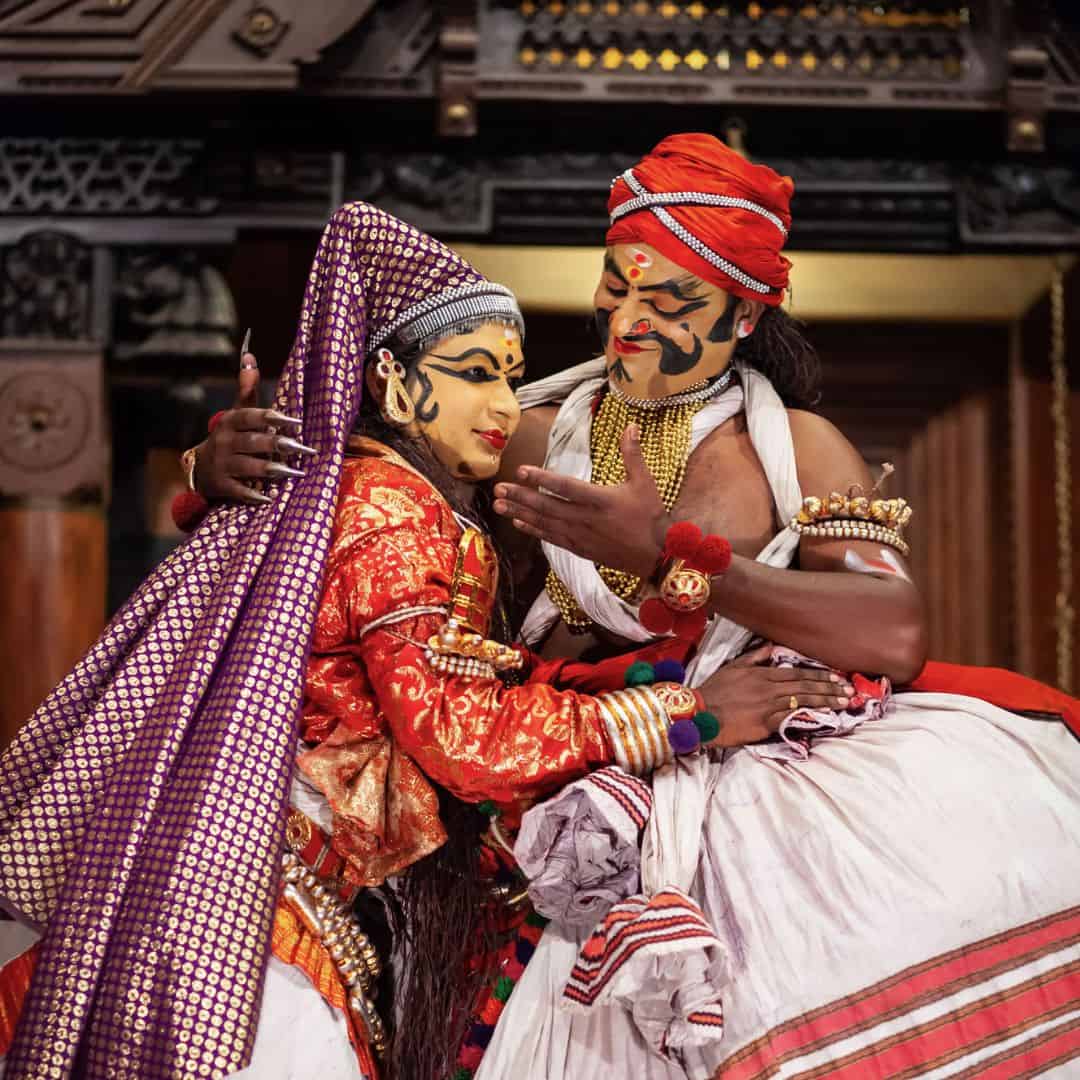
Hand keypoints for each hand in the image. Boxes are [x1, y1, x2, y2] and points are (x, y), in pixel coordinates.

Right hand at [193, 350, 315, 504]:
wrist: (199, 467)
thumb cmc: (229, 436)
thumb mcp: (235, 412)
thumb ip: (246, 388)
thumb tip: (251, 355)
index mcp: (230, 421)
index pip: (253, 417)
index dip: (274, 419)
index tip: (297, 423)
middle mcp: (224, 441)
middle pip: (254, 442)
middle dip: (279, 445)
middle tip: (304, 449)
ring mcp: (222, 464)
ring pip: (249, 466)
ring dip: (272, 469)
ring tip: (295, 473)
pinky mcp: (221, 485)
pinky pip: (238, 490)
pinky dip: (253, 494)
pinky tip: (270, 498)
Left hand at [493, 424, 669, 577]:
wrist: (656, 556)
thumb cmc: (650, 517)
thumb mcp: (644, 482)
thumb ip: (632, 454)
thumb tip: (631, 425)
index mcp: (600, 500)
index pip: (565, 486)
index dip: (541, 478)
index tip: (521, 470)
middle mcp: (585, 519)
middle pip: (546, 506)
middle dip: (520, 497)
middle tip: (497, 489)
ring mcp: (579, 536)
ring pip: (544, 523)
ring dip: (519, 513)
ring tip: (498, 505)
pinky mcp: (578, 548)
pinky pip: (550, 538)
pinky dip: (533, 530)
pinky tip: (517, 523)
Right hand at [697, 644, 853, 747]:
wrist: (699, 713)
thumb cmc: (714, 691)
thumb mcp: (732, 667)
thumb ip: (754, 657)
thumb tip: (770, 646)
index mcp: (761, 674)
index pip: (796, 673)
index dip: (819, 676)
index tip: (837, 678)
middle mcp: (767, 687)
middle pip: (804, 685)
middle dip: (829, 687)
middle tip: (849, 690)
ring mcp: (767, 705)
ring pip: (802, 699)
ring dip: (825, 700)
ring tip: (844, 701)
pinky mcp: (764, 722)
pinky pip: (791, 716)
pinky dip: (808, 714)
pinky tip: (823, 715)